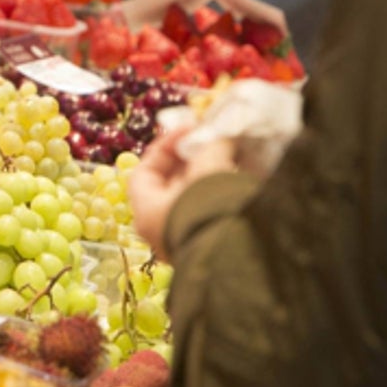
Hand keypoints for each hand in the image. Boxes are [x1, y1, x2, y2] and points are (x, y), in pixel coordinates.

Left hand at [128, 130, 235, 259]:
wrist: (242, 256)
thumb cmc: (211, 210)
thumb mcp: (209, 168)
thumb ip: (212, 147)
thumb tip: (221, 137)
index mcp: (147, 213)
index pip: (144, 173)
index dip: (164, 146)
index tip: (189, 130)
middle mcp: (161, 232)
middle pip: (170, 185)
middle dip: (192, 160)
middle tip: (214, 141)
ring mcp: (185, 242)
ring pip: (194, 199)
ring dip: (211, 176)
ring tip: (232, 156)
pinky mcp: (211, 247)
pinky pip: (211, 214)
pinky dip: (222, 194)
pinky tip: (242, 179)